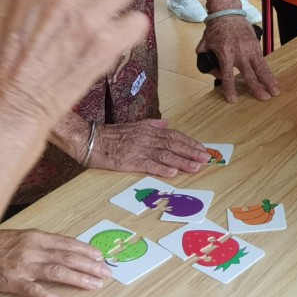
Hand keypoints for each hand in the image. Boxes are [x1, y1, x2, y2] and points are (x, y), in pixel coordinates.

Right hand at [0, 228, 112, 296]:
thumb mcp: (20, 237)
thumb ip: (40, 242)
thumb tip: (63, 249)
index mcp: (35, 237)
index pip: (66, 243)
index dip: (85, 250)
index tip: (100, 256)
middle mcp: (32, 249)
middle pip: (67, 257)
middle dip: (89, 265)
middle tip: (106, 272)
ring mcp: (23, 265)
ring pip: (56, 272)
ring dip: (78, 278)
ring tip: (94, 285)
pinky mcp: (12, 281)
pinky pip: (31, 289)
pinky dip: (46, 295)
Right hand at [93, 119, 210, 177]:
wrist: (90, 139)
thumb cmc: (111, 135)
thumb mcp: (133, 126)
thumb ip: (152, 124)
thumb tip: (167, 123)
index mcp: (148, 130)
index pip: (174, 135)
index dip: (190, 142)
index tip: (202, 149)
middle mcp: (146, 138)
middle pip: (173, 144)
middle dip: (191, 152)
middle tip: (206, 158)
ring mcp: (139, 149)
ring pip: (165, 154)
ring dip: (182, 161)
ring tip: (195, 167)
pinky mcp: (129, 161)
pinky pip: (148, 164)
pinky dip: (161, 168)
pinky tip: (172, 172)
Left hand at [197, 15, 279, 101]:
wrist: (228, 13)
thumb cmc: (216, 28)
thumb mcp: (205, 44)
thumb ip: (205, 59)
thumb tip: (213, 72)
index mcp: (225, 54)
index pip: (228, 75)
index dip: (230, 89)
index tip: (233, 99)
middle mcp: (239, 54)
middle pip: (250, 74)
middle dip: (257, 88)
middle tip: (263, 98)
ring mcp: (250, 49)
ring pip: (261, 68)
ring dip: (268, 81)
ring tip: (275, 91)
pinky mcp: (256, 46)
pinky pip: (263, 61)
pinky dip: (268, 71)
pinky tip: (272, 80)